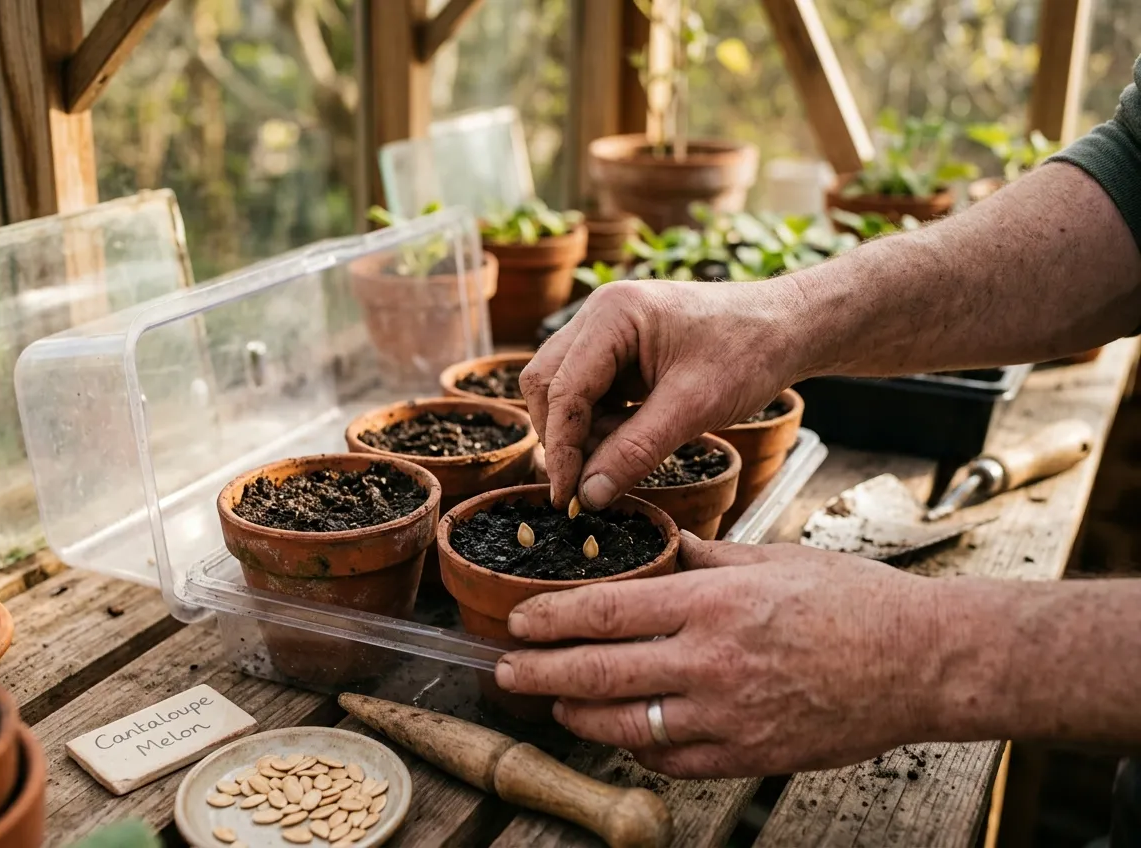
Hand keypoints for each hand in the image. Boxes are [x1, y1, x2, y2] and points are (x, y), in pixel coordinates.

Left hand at [492, 534, 961, 777]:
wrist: (922, 664)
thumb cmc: (856, 603)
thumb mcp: (775, 559)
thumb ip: (710, 557)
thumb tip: (666, 549)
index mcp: (714, 602)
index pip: (608, 611)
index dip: (552, 619)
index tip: (520, 621)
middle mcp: (711, 661)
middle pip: (599, 672)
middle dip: (540, 672)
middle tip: (506, 670)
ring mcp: (728, 716)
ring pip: (626, 724)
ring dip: (578, 713)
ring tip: (553, 702)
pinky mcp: (748, 755)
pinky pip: (671, 761)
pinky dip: (637, 749)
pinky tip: (621, 735)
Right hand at [519, 279, 807, 510]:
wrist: (788, 328)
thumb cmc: (749, 353)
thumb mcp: (693, 409)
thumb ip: (635, 452)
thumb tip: (589, 496)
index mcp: (613, 314)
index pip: (562, 389)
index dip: (560, 447)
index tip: (566, 495)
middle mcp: (599, 314)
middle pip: (547, 384)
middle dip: (562, 437)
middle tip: (585, 486)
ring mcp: (606, 329)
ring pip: (563, 389)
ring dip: (582, 432)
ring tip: (618, 462)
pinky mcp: (619, 348)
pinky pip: (590, 391)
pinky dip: (600, 423)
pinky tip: (628, 442)